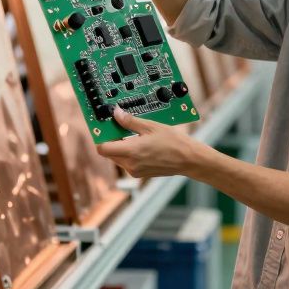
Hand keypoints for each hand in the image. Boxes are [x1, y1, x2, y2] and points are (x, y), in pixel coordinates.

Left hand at [96, 107, 211, 178]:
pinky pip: (127, 163)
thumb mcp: (150, 126)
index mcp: (131, 152)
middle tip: (119, 127)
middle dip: (111, 140)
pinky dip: (129, 154)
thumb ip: (130, 121)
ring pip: (118, 158)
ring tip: (133, 135)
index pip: (102, 148)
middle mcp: (130, 164)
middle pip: (109, 153)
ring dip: (120, 147)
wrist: (188, 159)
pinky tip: (140, 144)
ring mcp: (135, 171)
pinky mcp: (140, 174)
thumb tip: (117, 114)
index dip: (100, 138)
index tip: (103, 128)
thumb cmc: (173, 142)